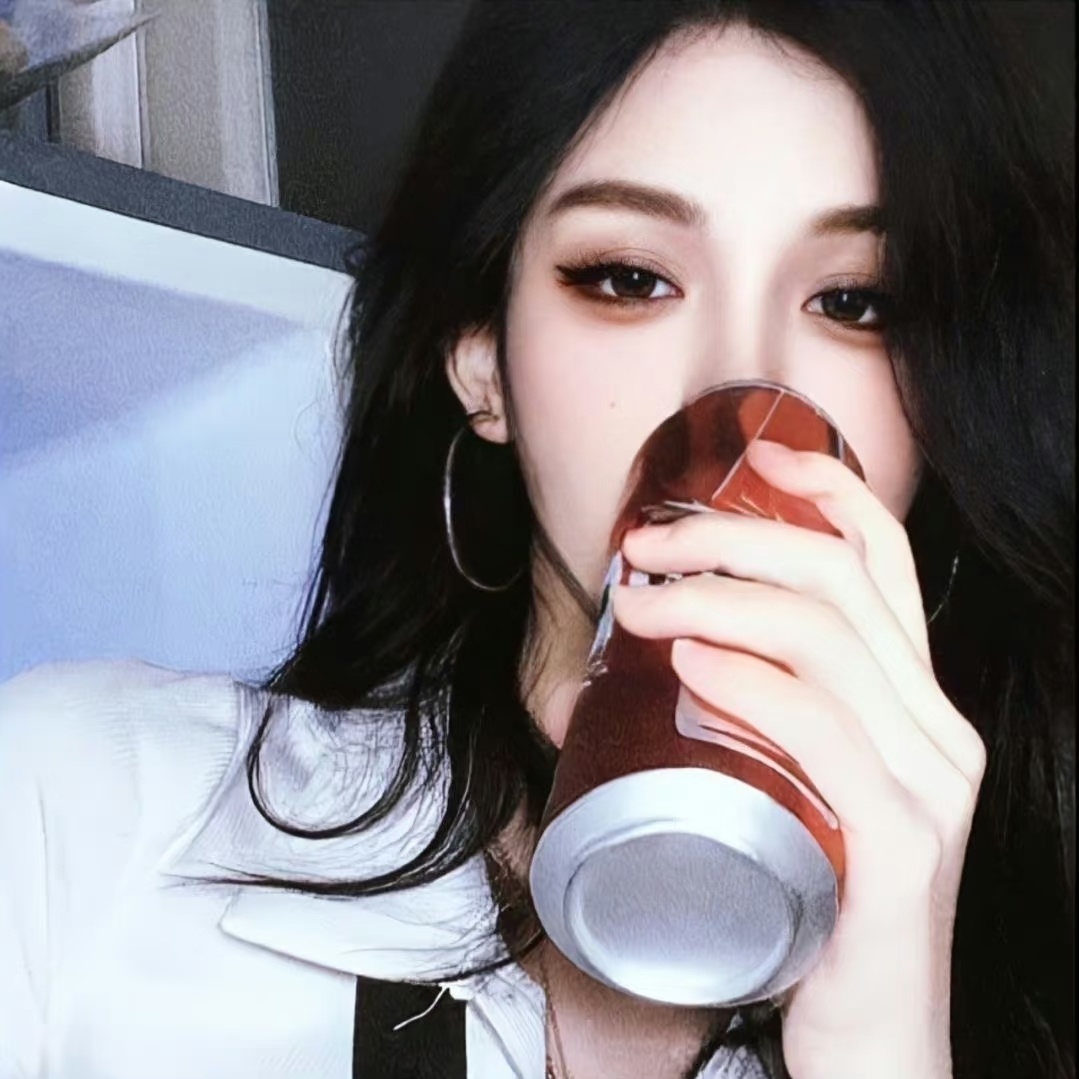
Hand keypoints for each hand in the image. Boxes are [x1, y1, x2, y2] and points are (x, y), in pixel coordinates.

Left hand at [612, 439, 986, 1078]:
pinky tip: (692, 661)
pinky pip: (827, 733)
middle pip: (841, 583)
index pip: (889, 565)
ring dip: (718, 599)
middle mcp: (938, 731)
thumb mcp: (794, 786)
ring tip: (642, 601)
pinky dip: (752, 681)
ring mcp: (928, 787)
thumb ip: (751, 721)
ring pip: (826, 641)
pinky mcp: (900, 849)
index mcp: (915, 705)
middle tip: (646, 546)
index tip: (756, 459)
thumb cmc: (815, 901)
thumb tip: (637, 661)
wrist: (870, 1042)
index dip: (829, 493)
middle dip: (734, 539)